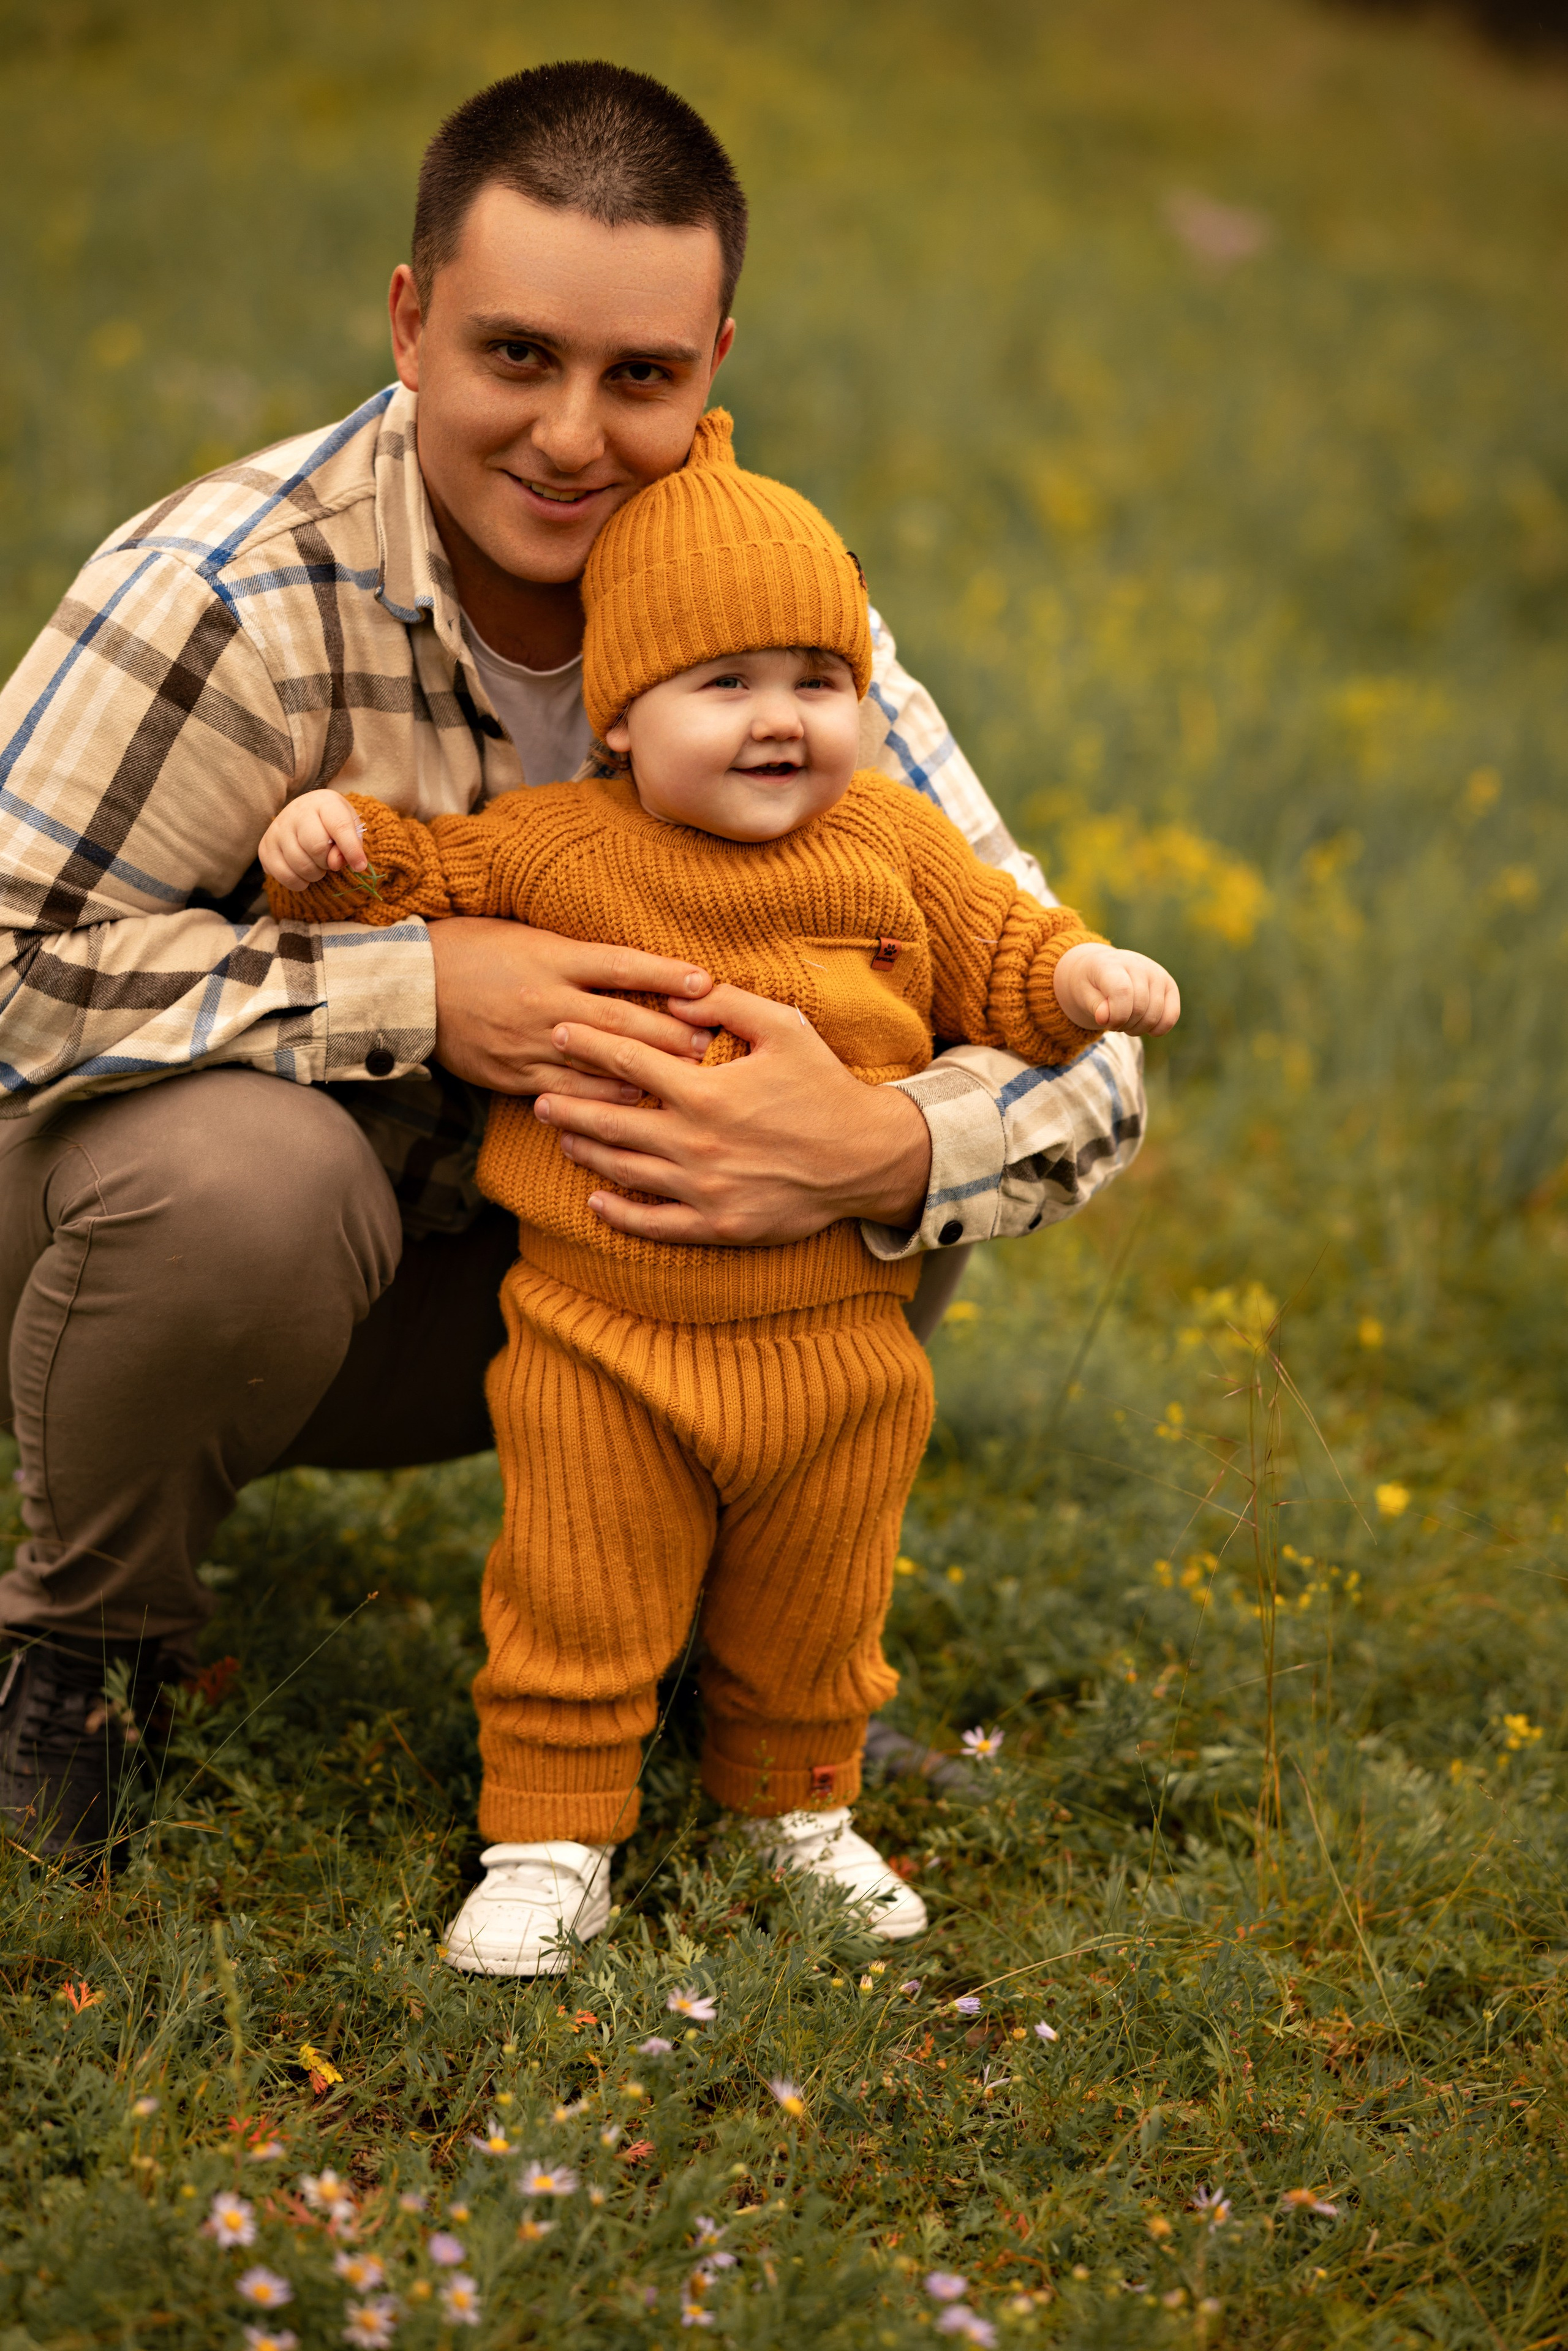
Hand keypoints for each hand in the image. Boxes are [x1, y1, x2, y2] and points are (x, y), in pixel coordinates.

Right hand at [258, 788, 367, 889]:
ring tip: (317, 866)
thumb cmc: (332, 824)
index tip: (360, 866)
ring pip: (299, 864)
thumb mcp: (349, 828)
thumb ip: (350, 845)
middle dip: (328, 862)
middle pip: (316, 847)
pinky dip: (299, 882)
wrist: (303, 815)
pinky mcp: (265, 846)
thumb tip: (335, 863)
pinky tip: (304, 875)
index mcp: (323, 802)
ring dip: (315, 874)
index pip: (339, 826)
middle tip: (329, 862)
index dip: (351, 850)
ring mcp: (277, 829)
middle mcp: (297, 812)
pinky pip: (284, 875)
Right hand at [429, 917, 717, 1104]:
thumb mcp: (525, 933)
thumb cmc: (471, 949)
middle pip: (622, 1020)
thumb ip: (575, 953)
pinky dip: (601, 1099)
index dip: (666, 976)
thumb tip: (631, 966)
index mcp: (551, 956)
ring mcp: (530, 1041)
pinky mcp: (513, 1073)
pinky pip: (565, 1091)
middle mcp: (546, 1000)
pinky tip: (633, 1103)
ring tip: (690, 1080)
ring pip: (599, 1062)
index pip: (621, 965)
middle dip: (672, 1034)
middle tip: (713, 1044)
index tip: (706, 984)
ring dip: (648, 1072)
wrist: (407, 986)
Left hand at [535, 982, 932, 1243]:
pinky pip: (654, 1224)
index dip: (588, 1044)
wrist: (866, 1159)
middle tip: (539, 1097)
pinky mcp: (716, 1224)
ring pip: (624, 1170)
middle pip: (610, 1121)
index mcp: (705, 1092)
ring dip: (586, 1151)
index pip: (628, 1061)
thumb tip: (681, 989)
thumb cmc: (825, 1088)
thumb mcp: (785, 1029)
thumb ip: (729, 1004)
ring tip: (562, 1136)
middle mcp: (694, 1143)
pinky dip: (619, 1213)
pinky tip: (596, 1200)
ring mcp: (702, 1188)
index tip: (559, 1035)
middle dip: (568, 1105)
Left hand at [1053, 943, 1180, 1036]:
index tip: (1105, 1022)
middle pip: (1139, 1008)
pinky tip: (1144, 1027)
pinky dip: (1158, 1029)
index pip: (1123, 992)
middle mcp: (1139, 964)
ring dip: (1137, 1029)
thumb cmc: (1091, 985)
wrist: (1102, 969)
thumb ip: (1094, 1006)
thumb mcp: (1083, 994)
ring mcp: (1157, 973)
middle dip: (1123, 1025)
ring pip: (1154, 1016)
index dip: (1116, 1015)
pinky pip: (1171, 1016)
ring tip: (1125, 1022)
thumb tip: (1105, 1017)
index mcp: (1112, 964)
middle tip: (1112, 1023)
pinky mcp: (1169, 985)